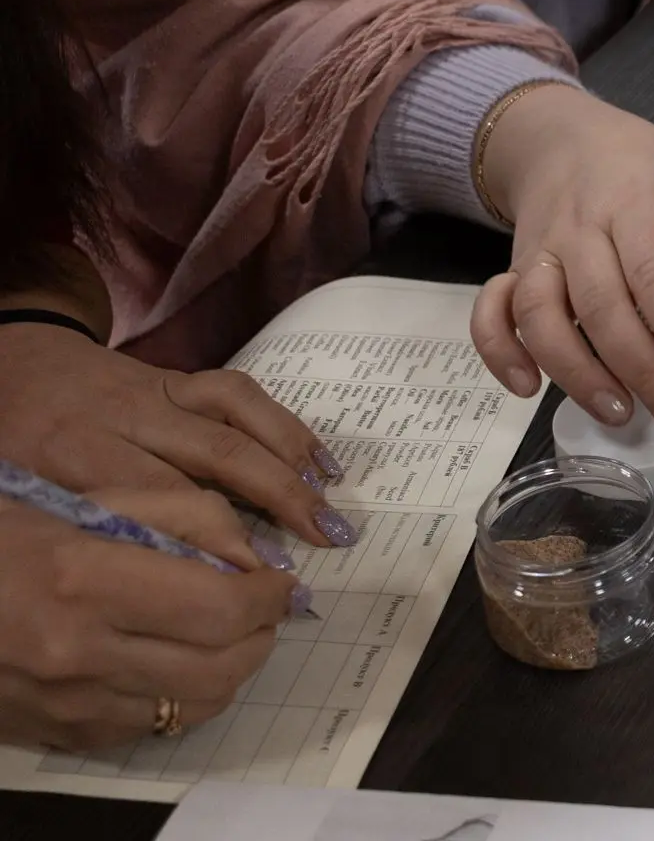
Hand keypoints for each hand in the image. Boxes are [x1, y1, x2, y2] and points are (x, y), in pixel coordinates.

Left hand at [0, 325, 350, 547]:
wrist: (9, 366)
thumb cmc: (11, 448)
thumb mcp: (25, 499)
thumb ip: (86, 532)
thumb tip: (167, 583)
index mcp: (75, 454)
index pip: (160, 498)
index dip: (214, 538)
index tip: (252, 580)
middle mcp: (124, 417)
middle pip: (213, 457)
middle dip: (274, 501)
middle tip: (315, 545)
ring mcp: (157, 392)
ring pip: (235, 421)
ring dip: (291, 463)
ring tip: (327, 505)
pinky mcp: (178, 377)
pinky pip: (241, 394)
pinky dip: (285, 426)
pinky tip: (317, 460)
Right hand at [0, 488, 300, 751]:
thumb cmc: (1, 535)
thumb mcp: (80, 499)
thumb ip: (176, 515)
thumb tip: (252, 552)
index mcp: (84, 578)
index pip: (222, 605)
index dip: (269, 596)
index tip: (280, 580)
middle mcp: (78, 651)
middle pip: (222, 665)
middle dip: (263, 635)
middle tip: (268, 608)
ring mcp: (67, 702)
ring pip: (195, 705)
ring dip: (233, 669)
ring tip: (232, 633)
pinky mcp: (61, 733)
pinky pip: (150, 726)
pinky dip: (182, 696)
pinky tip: (176, 660)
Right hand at [471, 86, 653, 435]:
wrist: (564, 135)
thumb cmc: (650, 171)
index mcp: (639, 206)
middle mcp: (583, 230)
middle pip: (602, 307)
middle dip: (641, 370)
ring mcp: (540, 252)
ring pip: (540, 315)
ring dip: (573, 372)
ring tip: (617, 416)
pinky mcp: (512, 269)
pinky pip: (490, 312)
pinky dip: (499, 351)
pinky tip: (528, 390)